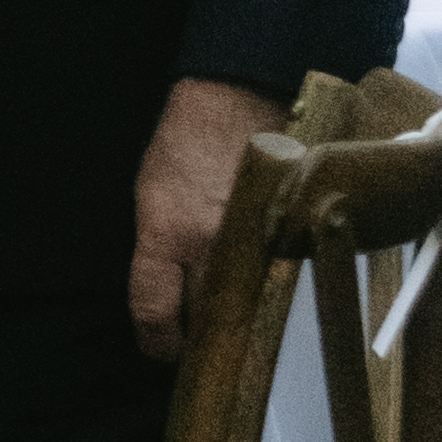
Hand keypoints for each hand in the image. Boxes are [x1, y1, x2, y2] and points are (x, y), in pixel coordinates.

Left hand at [125, 70, 273, 358]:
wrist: (240, 96)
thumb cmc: (186, 143)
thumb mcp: (150, 197)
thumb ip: (158, 250)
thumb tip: (169, 296)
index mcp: (166, 236)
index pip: (155, 313)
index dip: (156, 341)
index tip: (161, 346)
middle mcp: (212, 245)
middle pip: (207, 321)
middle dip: (201, 338)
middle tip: (200, 338)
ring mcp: (258, 239)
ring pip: (248, 306)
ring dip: (240, 316)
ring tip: (236, 313)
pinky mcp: (292, 229)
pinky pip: (280, 276)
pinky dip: (271, 286)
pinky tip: (267, 282)